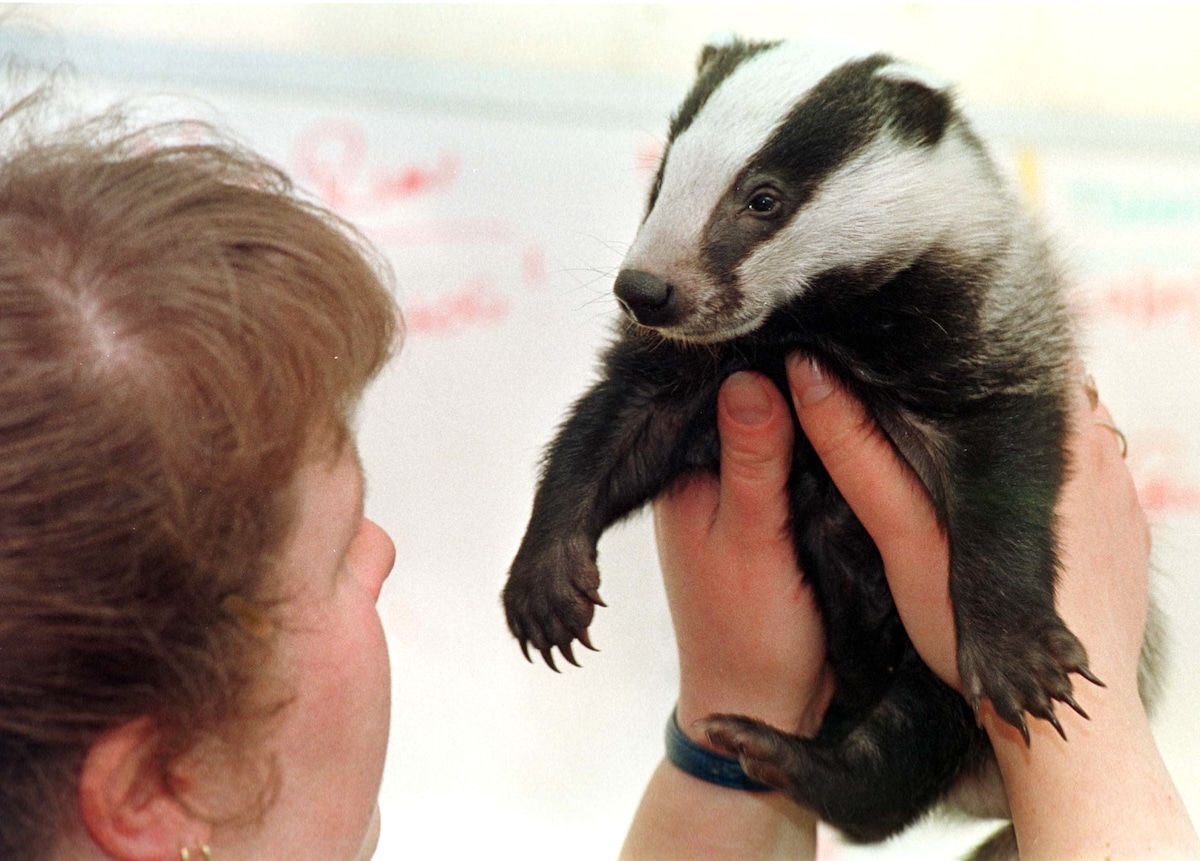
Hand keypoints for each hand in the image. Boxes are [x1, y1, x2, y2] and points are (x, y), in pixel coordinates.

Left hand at [654, 371, 833, 739]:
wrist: (765, 707)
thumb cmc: (748, 636)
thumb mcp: (753, 540)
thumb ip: (752, 463)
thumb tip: (748, 377)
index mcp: (685, 476)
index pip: (720, 393)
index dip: (764, 359)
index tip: (817, 329)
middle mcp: (708, 476)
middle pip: (752, 406)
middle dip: (793, 379)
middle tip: (855, 341)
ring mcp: (742, 495)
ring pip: (781, 431)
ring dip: (815, 410)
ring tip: (866, 367)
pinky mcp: (775, 515)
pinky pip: (801, 464)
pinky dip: (825, 447)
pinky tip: (861, 421)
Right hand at [782, 355, 1149, 704]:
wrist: (1060, 724)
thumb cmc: (980, 636)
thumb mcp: (904, 539)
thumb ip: (859, 455)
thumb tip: (809, 377)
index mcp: (1056, 441)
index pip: (1016, 351)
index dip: (961, 350)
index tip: (917, 355)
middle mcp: (1103, 455)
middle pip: (1040, 384)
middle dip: (987, 388)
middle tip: (926, 398)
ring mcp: (1121, 495)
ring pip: (1065, 428)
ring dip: (1018, 430)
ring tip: (963, 449)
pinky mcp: (1126, 531)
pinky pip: (1085, 474)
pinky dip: (1044, 474)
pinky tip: (1004, 507)